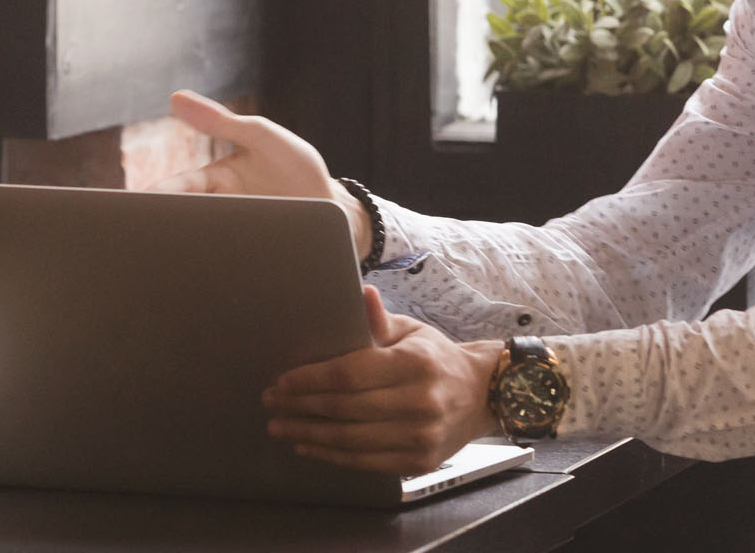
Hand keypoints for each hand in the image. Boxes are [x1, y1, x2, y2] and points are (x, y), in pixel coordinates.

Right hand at [150, 90, 369, 258]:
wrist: (337, 211)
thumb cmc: (297, 168)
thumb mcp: (263, 137)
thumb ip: (222, 121)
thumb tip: (175, 97)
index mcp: (216, 182)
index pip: (180, 188)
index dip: (159, 196)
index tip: (139, 203)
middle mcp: (221, 212)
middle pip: (184, 221)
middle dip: (164, 229)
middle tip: (143, 238)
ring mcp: (236, 238)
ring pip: (203, 246)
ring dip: (189, 253)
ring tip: (171, 264)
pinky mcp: (252, 261)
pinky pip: (229, 268)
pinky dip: (219, 274)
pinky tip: (210, 282)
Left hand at [262, 286, 503, 474]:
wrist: (483, 395)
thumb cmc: (435, 358)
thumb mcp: (413, 331)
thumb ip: (380, 320)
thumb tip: (361, 293)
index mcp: (414, 364)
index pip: (350, 374)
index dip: (311, 380)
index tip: (282, 381)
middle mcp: (419, 402)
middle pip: (345, 408)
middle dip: (300, 407)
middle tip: (271, 403)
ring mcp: (420, 436)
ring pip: (351, 440)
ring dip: (309, 434)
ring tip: (280, 426)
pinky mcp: (418, 461)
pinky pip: (366, 461)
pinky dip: (332, 456)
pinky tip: (308, 446)